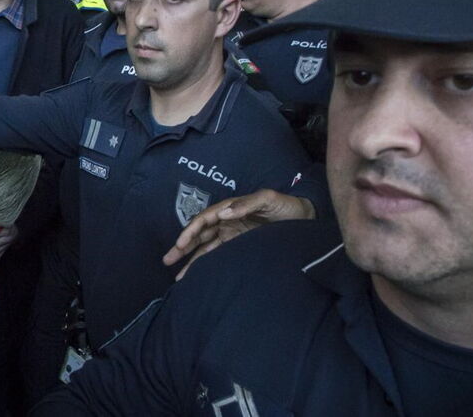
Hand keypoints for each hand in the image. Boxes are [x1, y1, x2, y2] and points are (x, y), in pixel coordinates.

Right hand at [163, 189, 315, 279]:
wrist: (305, 219)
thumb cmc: (287, 206)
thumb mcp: (268, 199)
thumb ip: (247, 204)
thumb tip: (223, 212)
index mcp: (231, 208)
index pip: (204, 219)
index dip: (190, 231)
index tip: (180, 244)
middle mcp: (227, 221)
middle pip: (199, 234)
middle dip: (182, 246)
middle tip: (167, 260)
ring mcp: (232, 234)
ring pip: (205, 247)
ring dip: (191, 258)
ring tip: (177, 274)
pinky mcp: (238, 246)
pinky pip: (217, 255)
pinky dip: (205, 264)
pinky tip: (197, 274)